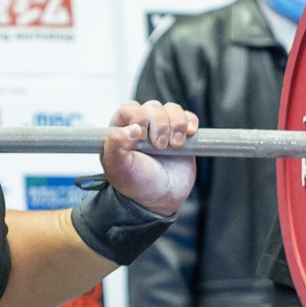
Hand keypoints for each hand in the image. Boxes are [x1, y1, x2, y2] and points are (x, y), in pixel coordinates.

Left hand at [100, 100, 197, 218]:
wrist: (159, 198)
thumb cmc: (135, 184)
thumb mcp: (118, 168)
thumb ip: (115, 146)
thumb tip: (130, 128)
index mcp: (121, 129)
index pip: (130, 108)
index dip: (138, 117)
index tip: (142, 136)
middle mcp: (141, 125)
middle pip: (153, 107)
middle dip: (160, 125)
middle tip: (159, 147)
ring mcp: (162, 128)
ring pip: (172, 109)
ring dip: (176, 125)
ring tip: (174, 146)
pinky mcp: (180, 133)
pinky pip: (188, 116)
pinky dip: (190, 122)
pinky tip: (188, 134)